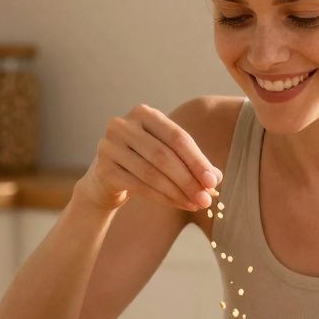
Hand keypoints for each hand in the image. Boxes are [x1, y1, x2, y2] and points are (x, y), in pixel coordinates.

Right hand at [76, 104, 221, 212]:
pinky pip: (138, 186)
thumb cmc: (144, 163)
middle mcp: (123, 124)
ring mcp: (109, 145)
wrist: (106, 180)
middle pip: (164, 155)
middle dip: (188, 180)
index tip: (213, 182)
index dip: (197, 161)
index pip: (177, 137)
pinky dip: (162, 198)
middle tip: (206, 199)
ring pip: (152, 173)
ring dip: (177, 192)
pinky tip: (179, 204)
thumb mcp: (169, 156)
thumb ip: (192, 163)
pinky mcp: (103, 168)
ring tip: (195, 204)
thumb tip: (215, 179)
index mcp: (144, 113)